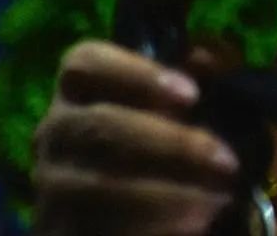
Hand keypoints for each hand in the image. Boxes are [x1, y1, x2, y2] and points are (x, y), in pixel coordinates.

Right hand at [33, 40, 242, 234]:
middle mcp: (56, 131)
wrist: (149, 212)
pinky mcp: (58, 230)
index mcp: (82, 88)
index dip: (138, 74)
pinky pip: (97, 227)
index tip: (192, 93)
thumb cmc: (174, 141)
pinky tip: (191, 226)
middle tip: (225, 160)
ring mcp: (51, 184)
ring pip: (99, 185)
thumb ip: (204, 71)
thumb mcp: (196, 101)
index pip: (85, 63)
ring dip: (167, 194)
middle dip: (171, 144)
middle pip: (98, 126)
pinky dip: (151, 226)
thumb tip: (205, 58)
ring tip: (217, 200)